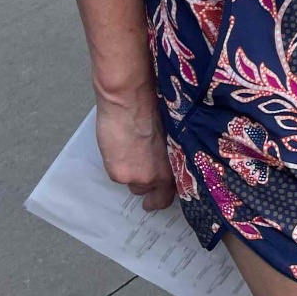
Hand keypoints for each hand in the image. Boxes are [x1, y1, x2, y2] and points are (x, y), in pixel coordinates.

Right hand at [94, 82, 175, 209]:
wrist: (130, 99)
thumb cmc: (153, 105)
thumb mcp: (171, 133)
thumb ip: (169, 153)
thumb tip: (165, 158)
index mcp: (178, 164)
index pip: (175, 191)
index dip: (166, 194)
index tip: (161, 196)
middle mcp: (161, 176)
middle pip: (155, 193)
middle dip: (149, 189)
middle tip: (145, 186)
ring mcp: (139, 177)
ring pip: (135, 185)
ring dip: (133, 176)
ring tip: (130, 157)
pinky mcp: (120, 174)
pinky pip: (120, 176)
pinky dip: (119, 166)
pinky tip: (119, 150)